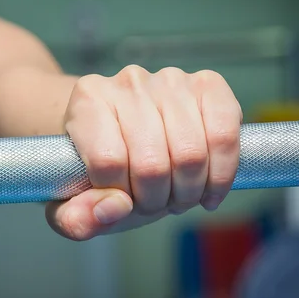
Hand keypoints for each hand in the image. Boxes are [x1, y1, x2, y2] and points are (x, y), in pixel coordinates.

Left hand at [45, 65, 241, 240]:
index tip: (121, 201)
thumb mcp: (75, 200)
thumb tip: (111, 209)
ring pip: (190, 154)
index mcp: (87, 101)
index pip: (108, 162)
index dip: (119, 197)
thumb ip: (76, 217)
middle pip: (152, 164)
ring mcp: (170, 79)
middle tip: (153, 204)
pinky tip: (209, 190)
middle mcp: (127, 82)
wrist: (127, 132)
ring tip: (177, 196)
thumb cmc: (101, 168)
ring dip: (188, 192)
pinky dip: (222, 174)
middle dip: (156, 200)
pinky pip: (224, 135)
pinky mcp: (208, 84)